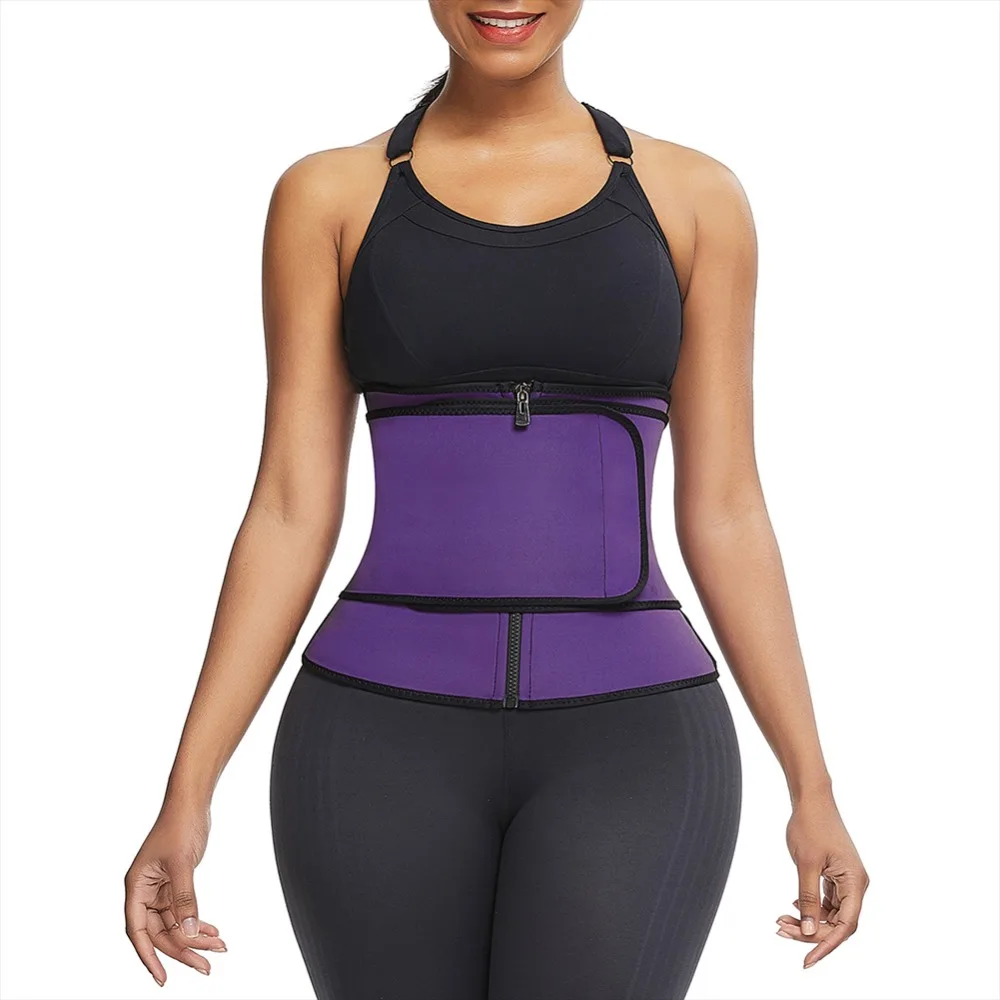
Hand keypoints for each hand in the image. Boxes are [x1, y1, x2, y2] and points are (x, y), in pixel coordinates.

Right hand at [124, 804, 225, 986]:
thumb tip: (187, 932)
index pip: (138, 931)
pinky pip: (183, 911)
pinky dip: (197, 921)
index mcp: (136, 887)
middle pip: (160, 931)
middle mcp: (144, 891)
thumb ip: (184, 900)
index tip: (163, 978)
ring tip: (219, 948)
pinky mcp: (175, 883)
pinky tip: (213, 931)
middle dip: (183, 949)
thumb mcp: (182, 864)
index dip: (149, 957)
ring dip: (195, 936)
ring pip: (174, 923)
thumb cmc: (179, 825)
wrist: (192, 802)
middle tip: (206, 966)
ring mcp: (160, 888)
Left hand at [776, 793, 869, 968]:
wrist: (811, 799)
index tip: (806, 960)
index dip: (825, 946)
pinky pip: (827, 901)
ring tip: (781, 921)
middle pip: (838, 923)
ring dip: (808, 920)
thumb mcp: (806, 865)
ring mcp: (847, 880)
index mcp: (855, 883)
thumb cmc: (810, 826)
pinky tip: (794, 907)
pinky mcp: (837, 874)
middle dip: (811, 932)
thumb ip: (809, 900)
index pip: (844, 927)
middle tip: (781, 931)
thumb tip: (809, 932)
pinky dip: (811, 907)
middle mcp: (856, 884)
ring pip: (831, 913)